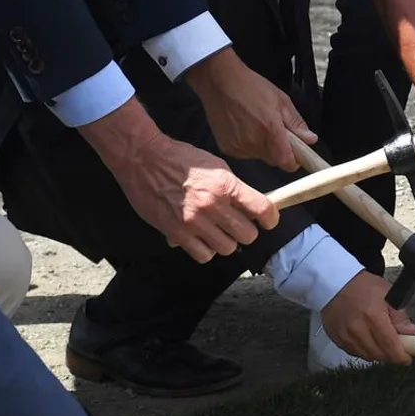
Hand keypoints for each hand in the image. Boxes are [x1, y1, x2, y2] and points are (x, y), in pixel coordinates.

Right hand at [83, 101, 277, 261]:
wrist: (144, 160)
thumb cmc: (180, 159)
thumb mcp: (215, 165)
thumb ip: (234, 187)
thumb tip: (251, 206)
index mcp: (226, 184)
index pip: (262, 209)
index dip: (270, 219)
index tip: (268, 221)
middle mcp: (213, 204)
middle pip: (247, 235)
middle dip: (246, 231)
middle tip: (238, 225)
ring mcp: (194, 221)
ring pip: (227, 248)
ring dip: (225, 242)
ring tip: (217, 232)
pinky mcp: (177, 233)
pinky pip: (203, 255)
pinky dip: (206, 250)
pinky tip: (201, 239)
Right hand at [189, 48, 314, 168]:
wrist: (220, 82)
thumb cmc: (250, 87)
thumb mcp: (281, 100)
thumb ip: (296, 123)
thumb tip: (310, 139)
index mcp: (270, 131)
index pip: (287, 163)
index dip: (294, 160)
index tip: (296, 152)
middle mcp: (253, 143)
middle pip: (273, 159)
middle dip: (278, 149)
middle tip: (274, 129)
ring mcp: (238, 147)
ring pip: (259, 156)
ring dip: (262, 146)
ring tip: (256, 124)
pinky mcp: (227, 148)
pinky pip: (244, 153)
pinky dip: (247, 145)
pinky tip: (243, 127)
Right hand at [320, 272, 414, 363]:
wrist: (335, 282)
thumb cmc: (364, 286)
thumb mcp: (388, 294)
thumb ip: (400, 316)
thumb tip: (413, 333)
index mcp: (373, 315)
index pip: (390, 345)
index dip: (400, 356)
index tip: (407, 358)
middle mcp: (357, 329)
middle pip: (379, 354)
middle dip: (391, 355)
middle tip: (396, 348)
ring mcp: (345, 335)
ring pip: (367, 356)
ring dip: (378, 353)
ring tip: (381, 342)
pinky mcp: (336, 338)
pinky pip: (354, 353)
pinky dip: (364, 350)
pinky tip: (367, 340)